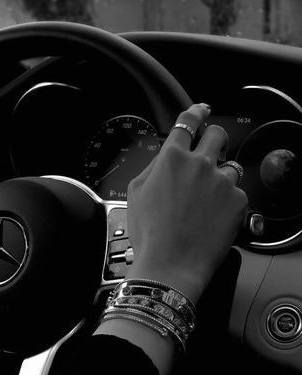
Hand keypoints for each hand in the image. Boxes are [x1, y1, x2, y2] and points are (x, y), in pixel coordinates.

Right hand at [125, 103, 247, 303]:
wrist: (170, 265)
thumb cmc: (150, 232)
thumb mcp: (137, 192)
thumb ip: (154, 167)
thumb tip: (167, 157)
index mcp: (172, 158)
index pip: (188, 122)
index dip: (196, 112)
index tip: (201, 110)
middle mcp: (199, 164)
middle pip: (218, 135)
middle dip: (215, 139)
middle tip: (210, 151)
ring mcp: (221, 182)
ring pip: (230, 166)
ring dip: (221, 176)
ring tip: (208, 199)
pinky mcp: (237, 201)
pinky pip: (237, 193)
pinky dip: (228, 202)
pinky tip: (214, 216)